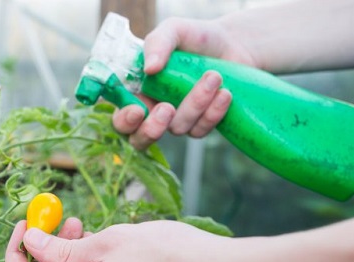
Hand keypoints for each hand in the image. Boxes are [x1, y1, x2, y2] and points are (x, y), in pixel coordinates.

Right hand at [113, 17, 256, 148]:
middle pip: (140, 139)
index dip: (125, 120)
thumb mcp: (173, 30)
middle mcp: (153, 110)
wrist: (231, 44)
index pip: (121, 117)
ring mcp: (176, 121)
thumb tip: (150, 69)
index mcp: (138, 91)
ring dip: (195, 103)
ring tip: (214, 76)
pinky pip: (201, 129)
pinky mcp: (200, 126)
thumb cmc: (195, 37)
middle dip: (151, 130)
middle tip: (167, 108)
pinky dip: (214, 112)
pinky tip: (225, 93)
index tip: (138, 110)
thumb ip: (157, 44)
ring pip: (178, 128)